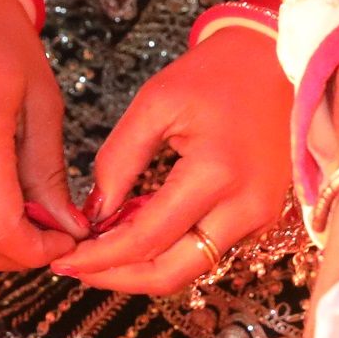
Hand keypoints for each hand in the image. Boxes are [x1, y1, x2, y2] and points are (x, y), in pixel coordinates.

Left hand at [51, 23, 292, 294]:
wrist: (273, 59)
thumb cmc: (216, 73)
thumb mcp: (156, 103)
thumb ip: (119, 159)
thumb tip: (95, 213)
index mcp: (216, 174)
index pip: (147, 239)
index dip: (100, 257)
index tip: (64, 260)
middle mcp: (244, 207)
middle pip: (171, 274)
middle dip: (118, 278)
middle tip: (78, 269)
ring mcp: (258, 216)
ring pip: (190, 267)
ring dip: (142, 266)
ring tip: (102, 249)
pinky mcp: (261, 216)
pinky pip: (208, 248)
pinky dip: (170, 248)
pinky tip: (140, 230)